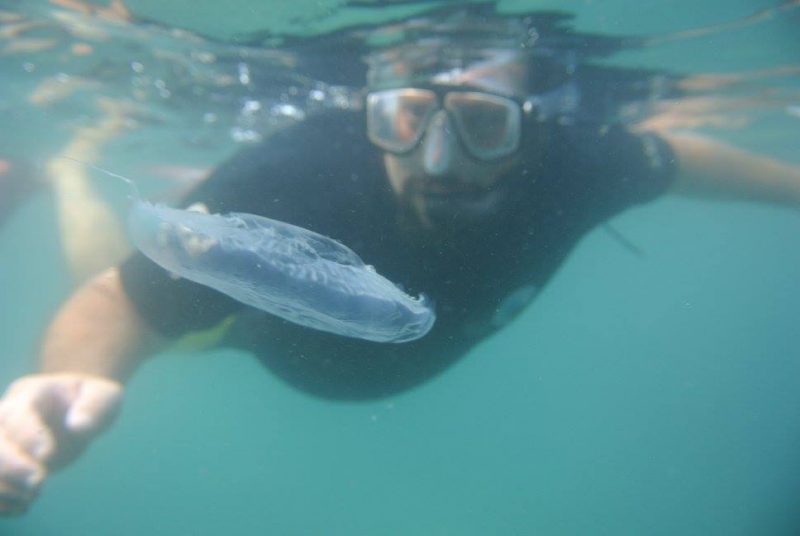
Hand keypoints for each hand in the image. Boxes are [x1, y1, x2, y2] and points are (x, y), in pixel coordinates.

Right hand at [0, 374, 121, 515]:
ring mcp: (2, 439)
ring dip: (3, 486)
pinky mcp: (4, 461)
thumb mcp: (103, 396)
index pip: (18, 415)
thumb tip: (78, 427)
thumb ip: (93, 407)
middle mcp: (7, 416)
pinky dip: (0, 499)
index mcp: (30, 395)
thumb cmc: (89, 399)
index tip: (46, 454)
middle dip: (10, 466)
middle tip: (38, 484)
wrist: (74, 407)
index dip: (27, 436)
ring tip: (32, 497)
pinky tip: (23, 505)